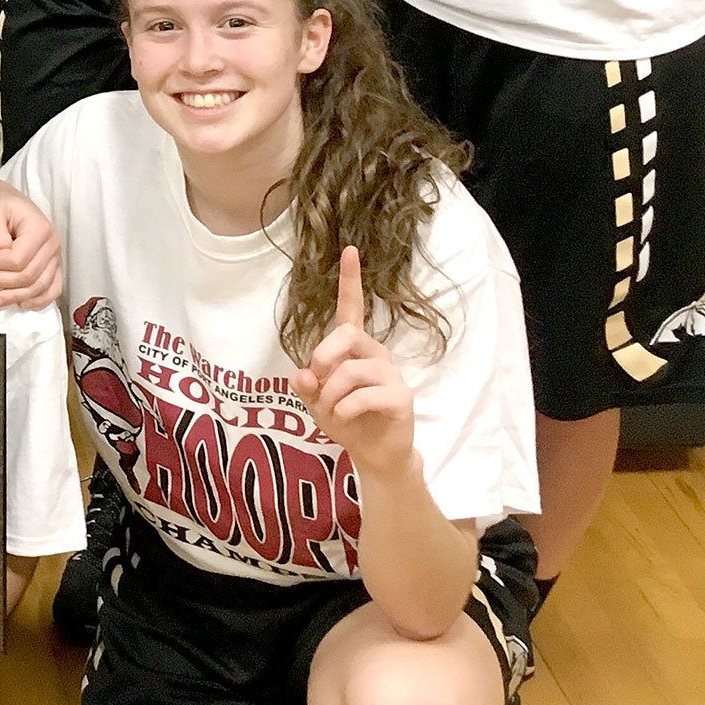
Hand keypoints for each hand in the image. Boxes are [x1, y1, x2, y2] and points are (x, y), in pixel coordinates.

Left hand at [0, 180, 61, 308]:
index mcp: (40, 229)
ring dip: (14, 297)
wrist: (8, 201)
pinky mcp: (54, 266)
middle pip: (29, 276)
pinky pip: (53, 290)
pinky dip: (38, 301)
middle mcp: (53, 244)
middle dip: (0, 284)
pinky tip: (20, 304)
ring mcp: (56, 257)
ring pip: (40, 287)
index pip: (18, 259)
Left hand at [292, 247, 416, 483]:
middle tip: (318, 381)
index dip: (350, 280)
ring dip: (331, 394)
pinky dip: (344, 409)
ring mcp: (391, 374)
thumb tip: (303, 373)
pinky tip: (344, 418)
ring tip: (332, 409)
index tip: (349, 249)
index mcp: (355, 348)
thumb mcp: (316, 402)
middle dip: (323, 356)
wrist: (375, 454)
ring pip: (350, 370)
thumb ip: (306, 386)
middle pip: (346, 334)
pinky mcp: (401, 397)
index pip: (352, 308)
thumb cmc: (346, 420)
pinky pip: (363, 395)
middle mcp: (376, 353)